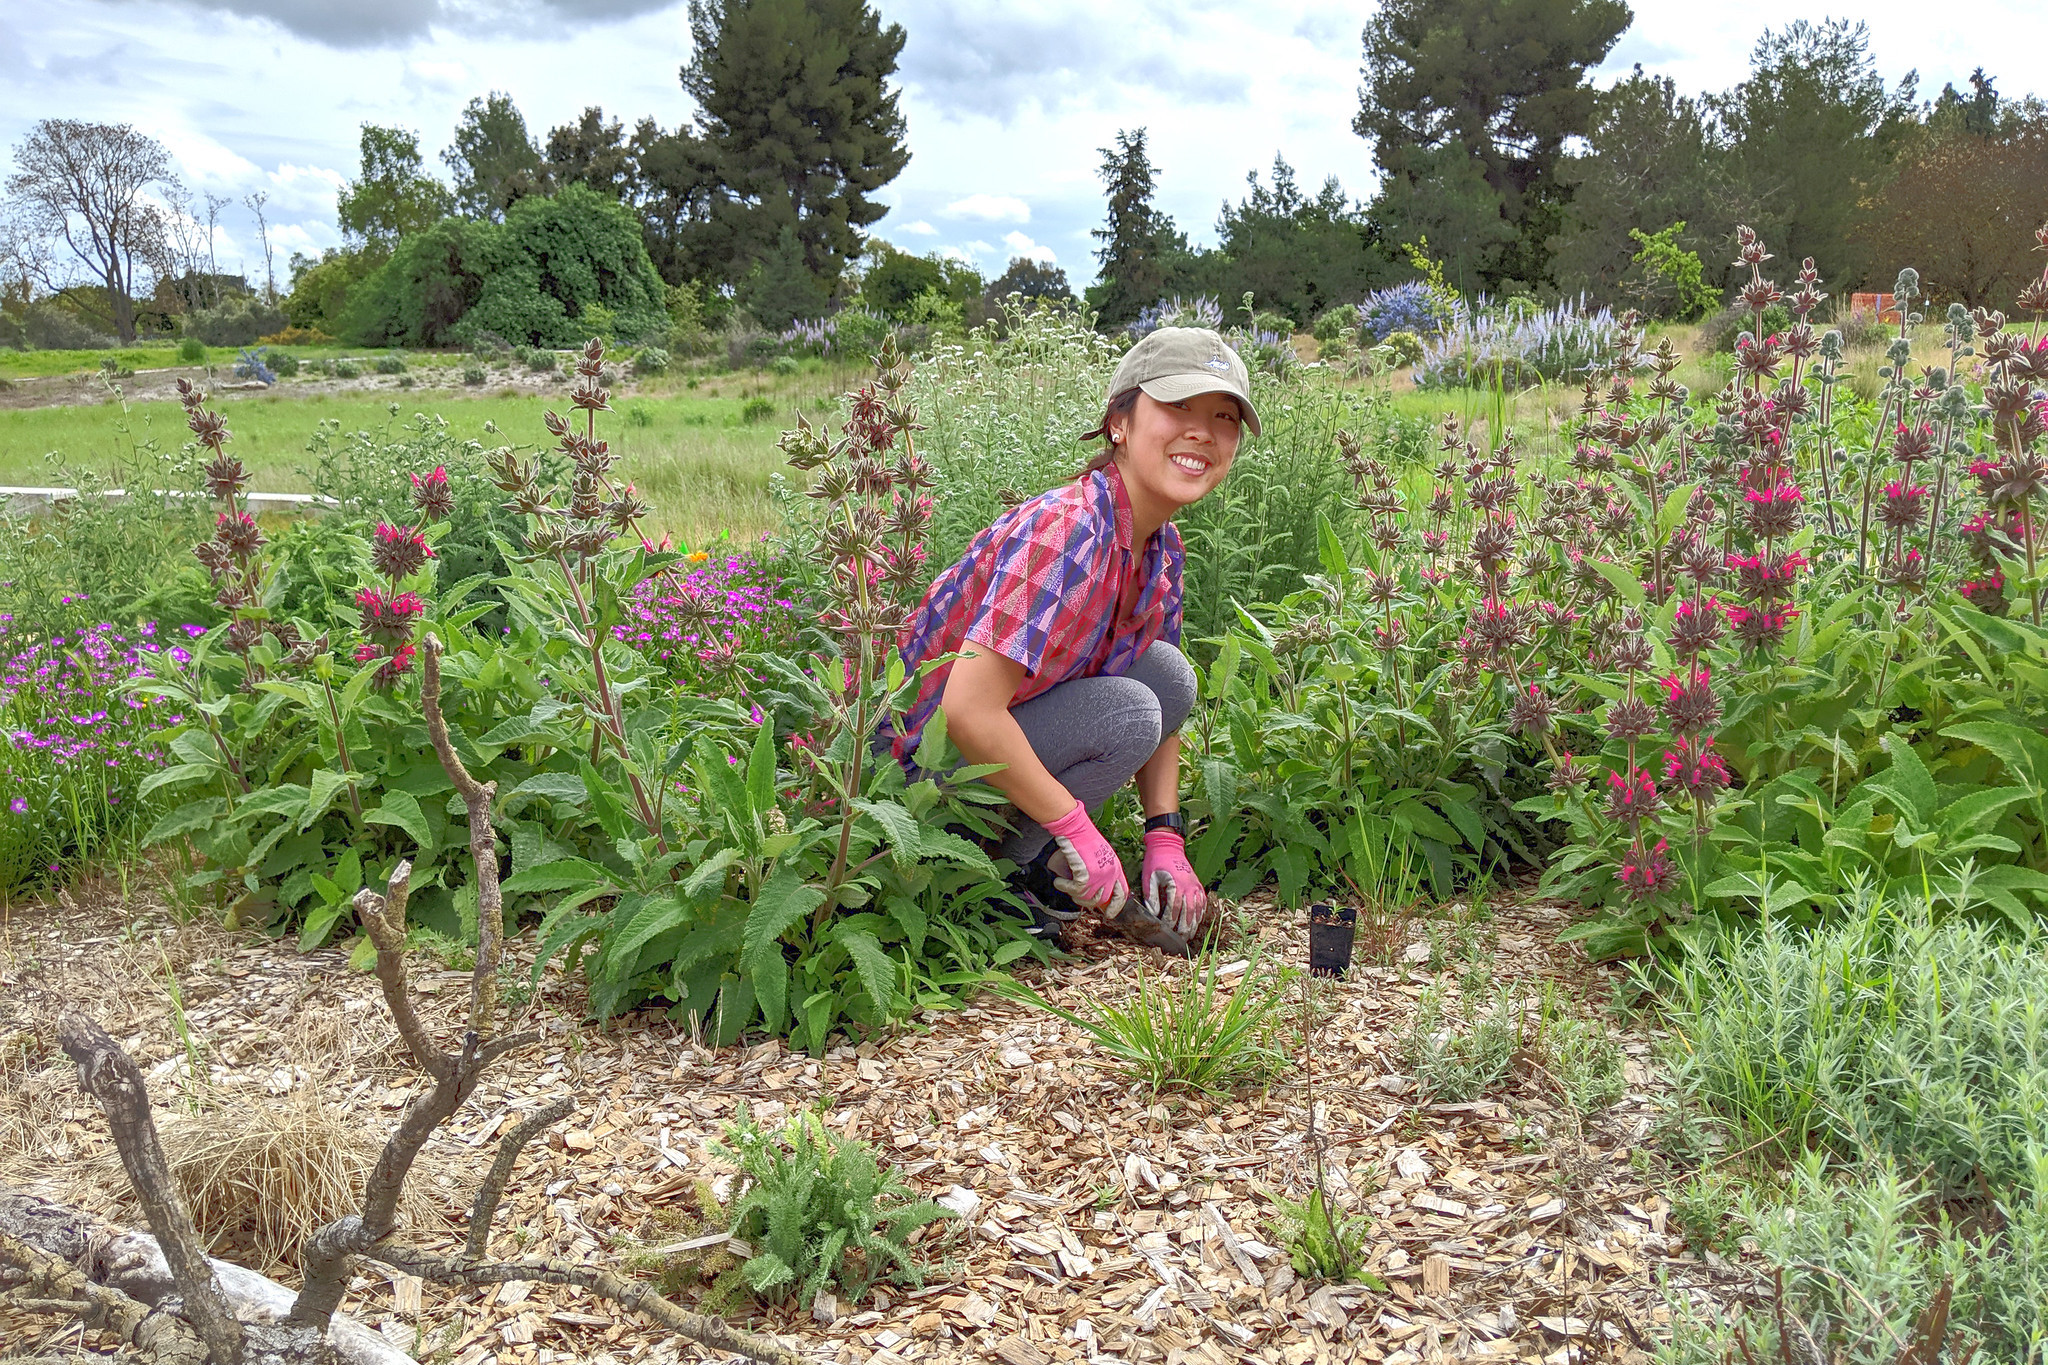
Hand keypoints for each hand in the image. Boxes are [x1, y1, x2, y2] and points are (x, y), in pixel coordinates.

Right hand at [1042, 800, 1128, 917]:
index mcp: (1115, 867)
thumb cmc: (1081, 839)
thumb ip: (1097, 875)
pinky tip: (1059, 881)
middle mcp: (1111, 873)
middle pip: (1101, 900)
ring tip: (1064, 883)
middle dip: (1087, 901)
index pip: (1122, 893)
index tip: (1109, 915)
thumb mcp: (1097, 858)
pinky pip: (1074, 890)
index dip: (1116, 906)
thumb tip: (1087, 891)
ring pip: (1087, 898)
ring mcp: (1100, 876)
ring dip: (1073, 893)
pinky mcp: (1087, 876)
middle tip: (1075, 895)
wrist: (1075, 828)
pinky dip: (1064, 887)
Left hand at [1142, 829, 1206, 935]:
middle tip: (1180, 941)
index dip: (1171, 922)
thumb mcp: (1149, 878)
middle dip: (1185, 928)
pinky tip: (1196, 922)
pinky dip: (1200, 913)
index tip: (1166, 931)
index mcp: (1176, 884)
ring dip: (1193, 924)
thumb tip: (1153, 914)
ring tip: (1189, 936)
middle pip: (1189, 912)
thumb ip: (1151, 896)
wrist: (1168, 846)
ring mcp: (1195, 885)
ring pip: (1197, 909)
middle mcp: (1189, 886)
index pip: (1174, 908)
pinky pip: (1202, 902)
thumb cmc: (1156, 862)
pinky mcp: (1198, 884)